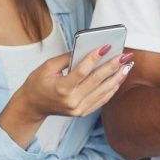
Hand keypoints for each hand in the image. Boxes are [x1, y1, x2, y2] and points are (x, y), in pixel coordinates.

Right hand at [14, 45, 132, 120]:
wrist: (32, 106)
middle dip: (112, 66)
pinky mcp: (83, 112)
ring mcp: (79, 109)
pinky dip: (112, 88)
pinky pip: (102, 100)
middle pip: (96, 81)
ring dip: (117, 78)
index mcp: (60, 88)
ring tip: (127, 66)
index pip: (82, 72)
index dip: (94, 58)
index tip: (106, 47)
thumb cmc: (37, 84)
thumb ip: (66, 59)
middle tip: (125, 56)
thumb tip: (86, 49)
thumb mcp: (47, 67)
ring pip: (103, 91)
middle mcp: (71, 101)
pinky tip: (119, 78)